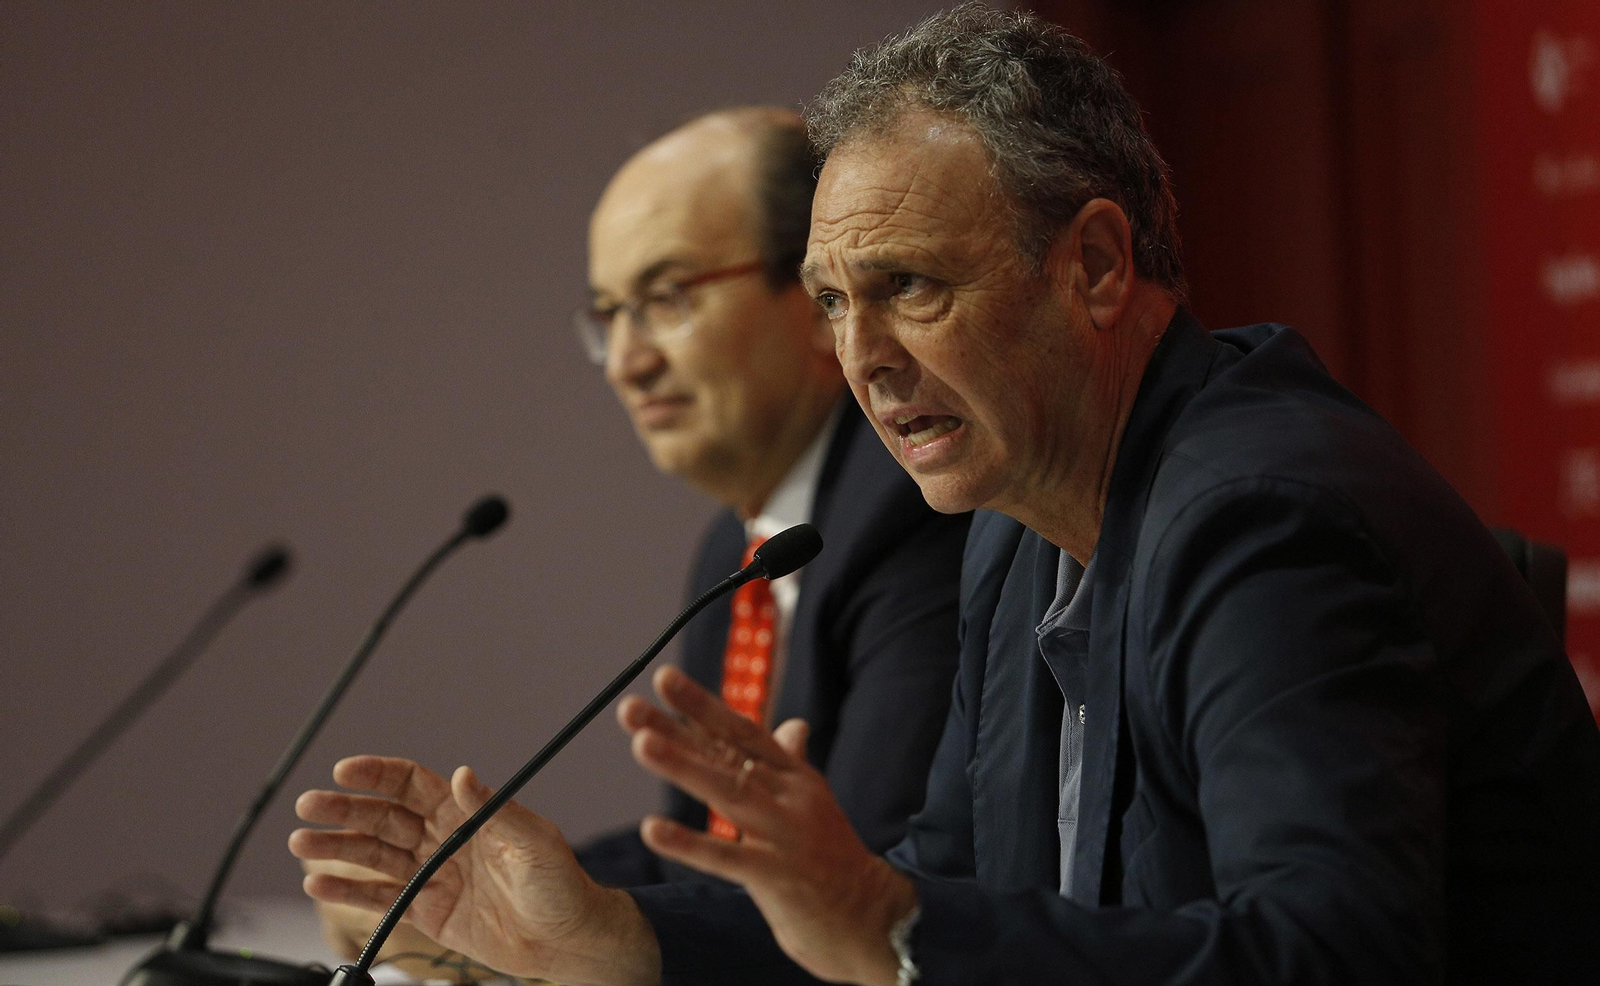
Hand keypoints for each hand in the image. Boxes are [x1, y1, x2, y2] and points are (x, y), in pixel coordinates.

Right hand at [288, 756, 659, 985]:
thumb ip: (494, 810)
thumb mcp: (534, 841)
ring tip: (302, 842)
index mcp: (466, 812)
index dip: (378, 774)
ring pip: (374, 854)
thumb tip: (462, 775)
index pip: (412, 784)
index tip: (345, 770)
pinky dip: (349, 891)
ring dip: (337, 847)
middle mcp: (443, 838)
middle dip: (345, 809)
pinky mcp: (427, 910)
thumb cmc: (561, 884)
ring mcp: (431, 874)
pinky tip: (319, 884)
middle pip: (383, 816)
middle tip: (309, 805)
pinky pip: (381, 898)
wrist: (567, 939)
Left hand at [619, 666, 917, 985]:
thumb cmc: (831, 859)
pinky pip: (727, 858)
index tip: (663, 677)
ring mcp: (785, 835)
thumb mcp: (812, 803)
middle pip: (726, 755)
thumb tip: (792, 724)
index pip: (741, 732)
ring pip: (729, 793)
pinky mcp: (778, 878)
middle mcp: (790, 796)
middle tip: (629, 708)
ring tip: (641, 744)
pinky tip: (652, 830)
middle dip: (677, 730)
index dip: (702, 705)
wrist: (870, 917)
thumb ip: (791, 764)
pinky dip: (689, 844)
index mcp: (794, 776)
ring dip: (683, 767)